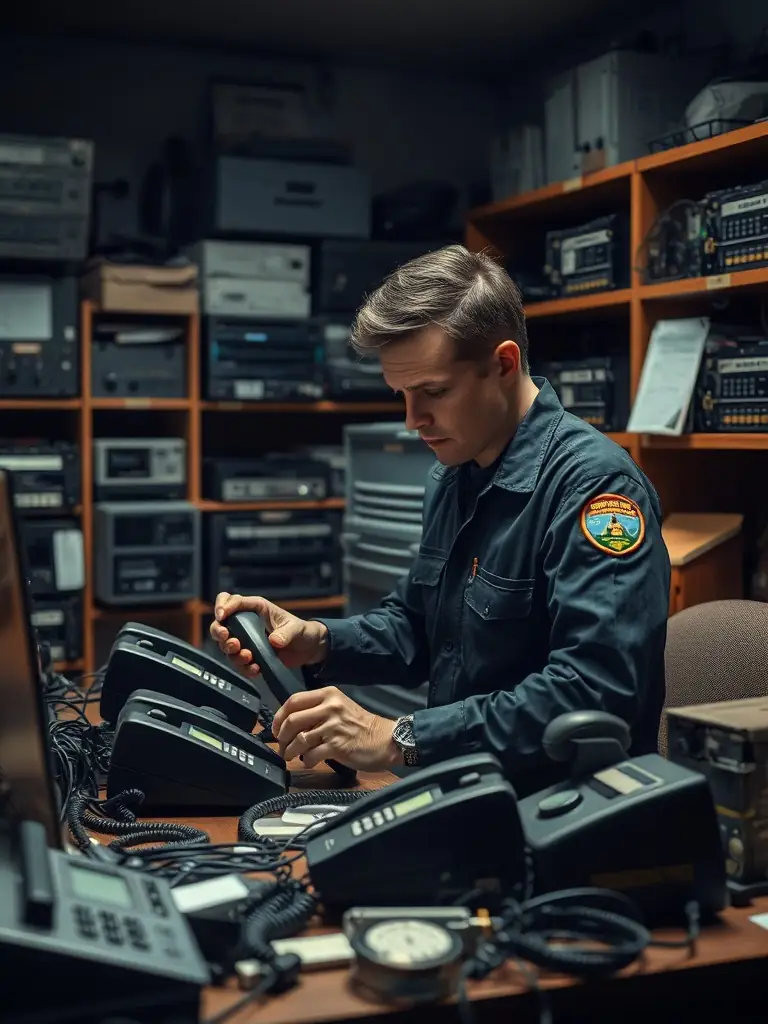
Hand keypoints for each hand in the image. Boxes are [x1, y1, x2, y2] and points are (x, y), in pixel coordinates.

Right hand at [209, 592, 328, 678]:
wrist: (307, 648)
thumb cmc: (301, 631)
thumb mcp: (296, 628)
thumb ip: (286, 633)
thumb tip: (274, 640)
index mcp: (256, 609)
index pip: (232, 601)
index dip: (223, 606)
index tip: (222, 616)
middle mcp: (246, 623)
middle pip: (220, 624)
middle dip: (219, 632)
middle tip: (232, 642)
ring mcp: (246, 640)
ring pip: (225, 645)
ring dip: (232, 653)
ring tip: (248, 657)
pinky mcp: (249, 656)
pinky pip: (238, 663)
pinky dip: (243, 667)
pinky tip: (256, 669)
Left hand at [272, 686, 403, 772]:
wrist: (385, 739)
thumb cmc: (361, 725)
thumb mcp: (339, 707)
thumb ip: (317, 710)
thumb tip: (290, 723)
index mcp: (328, 695)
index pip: (293, 701)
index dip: (279, 716)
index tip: (276, 728)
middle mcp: (330, 707)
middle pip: (292, 720)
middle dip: (281, 736)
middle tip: (282, 745)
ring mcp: (333, 727)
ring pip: (299, 739)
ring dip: (290, 751)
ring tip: (290, 756)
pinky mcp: (337, 746)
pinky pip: (311, 754)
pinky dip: (306, 760)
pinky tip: (310, 761)